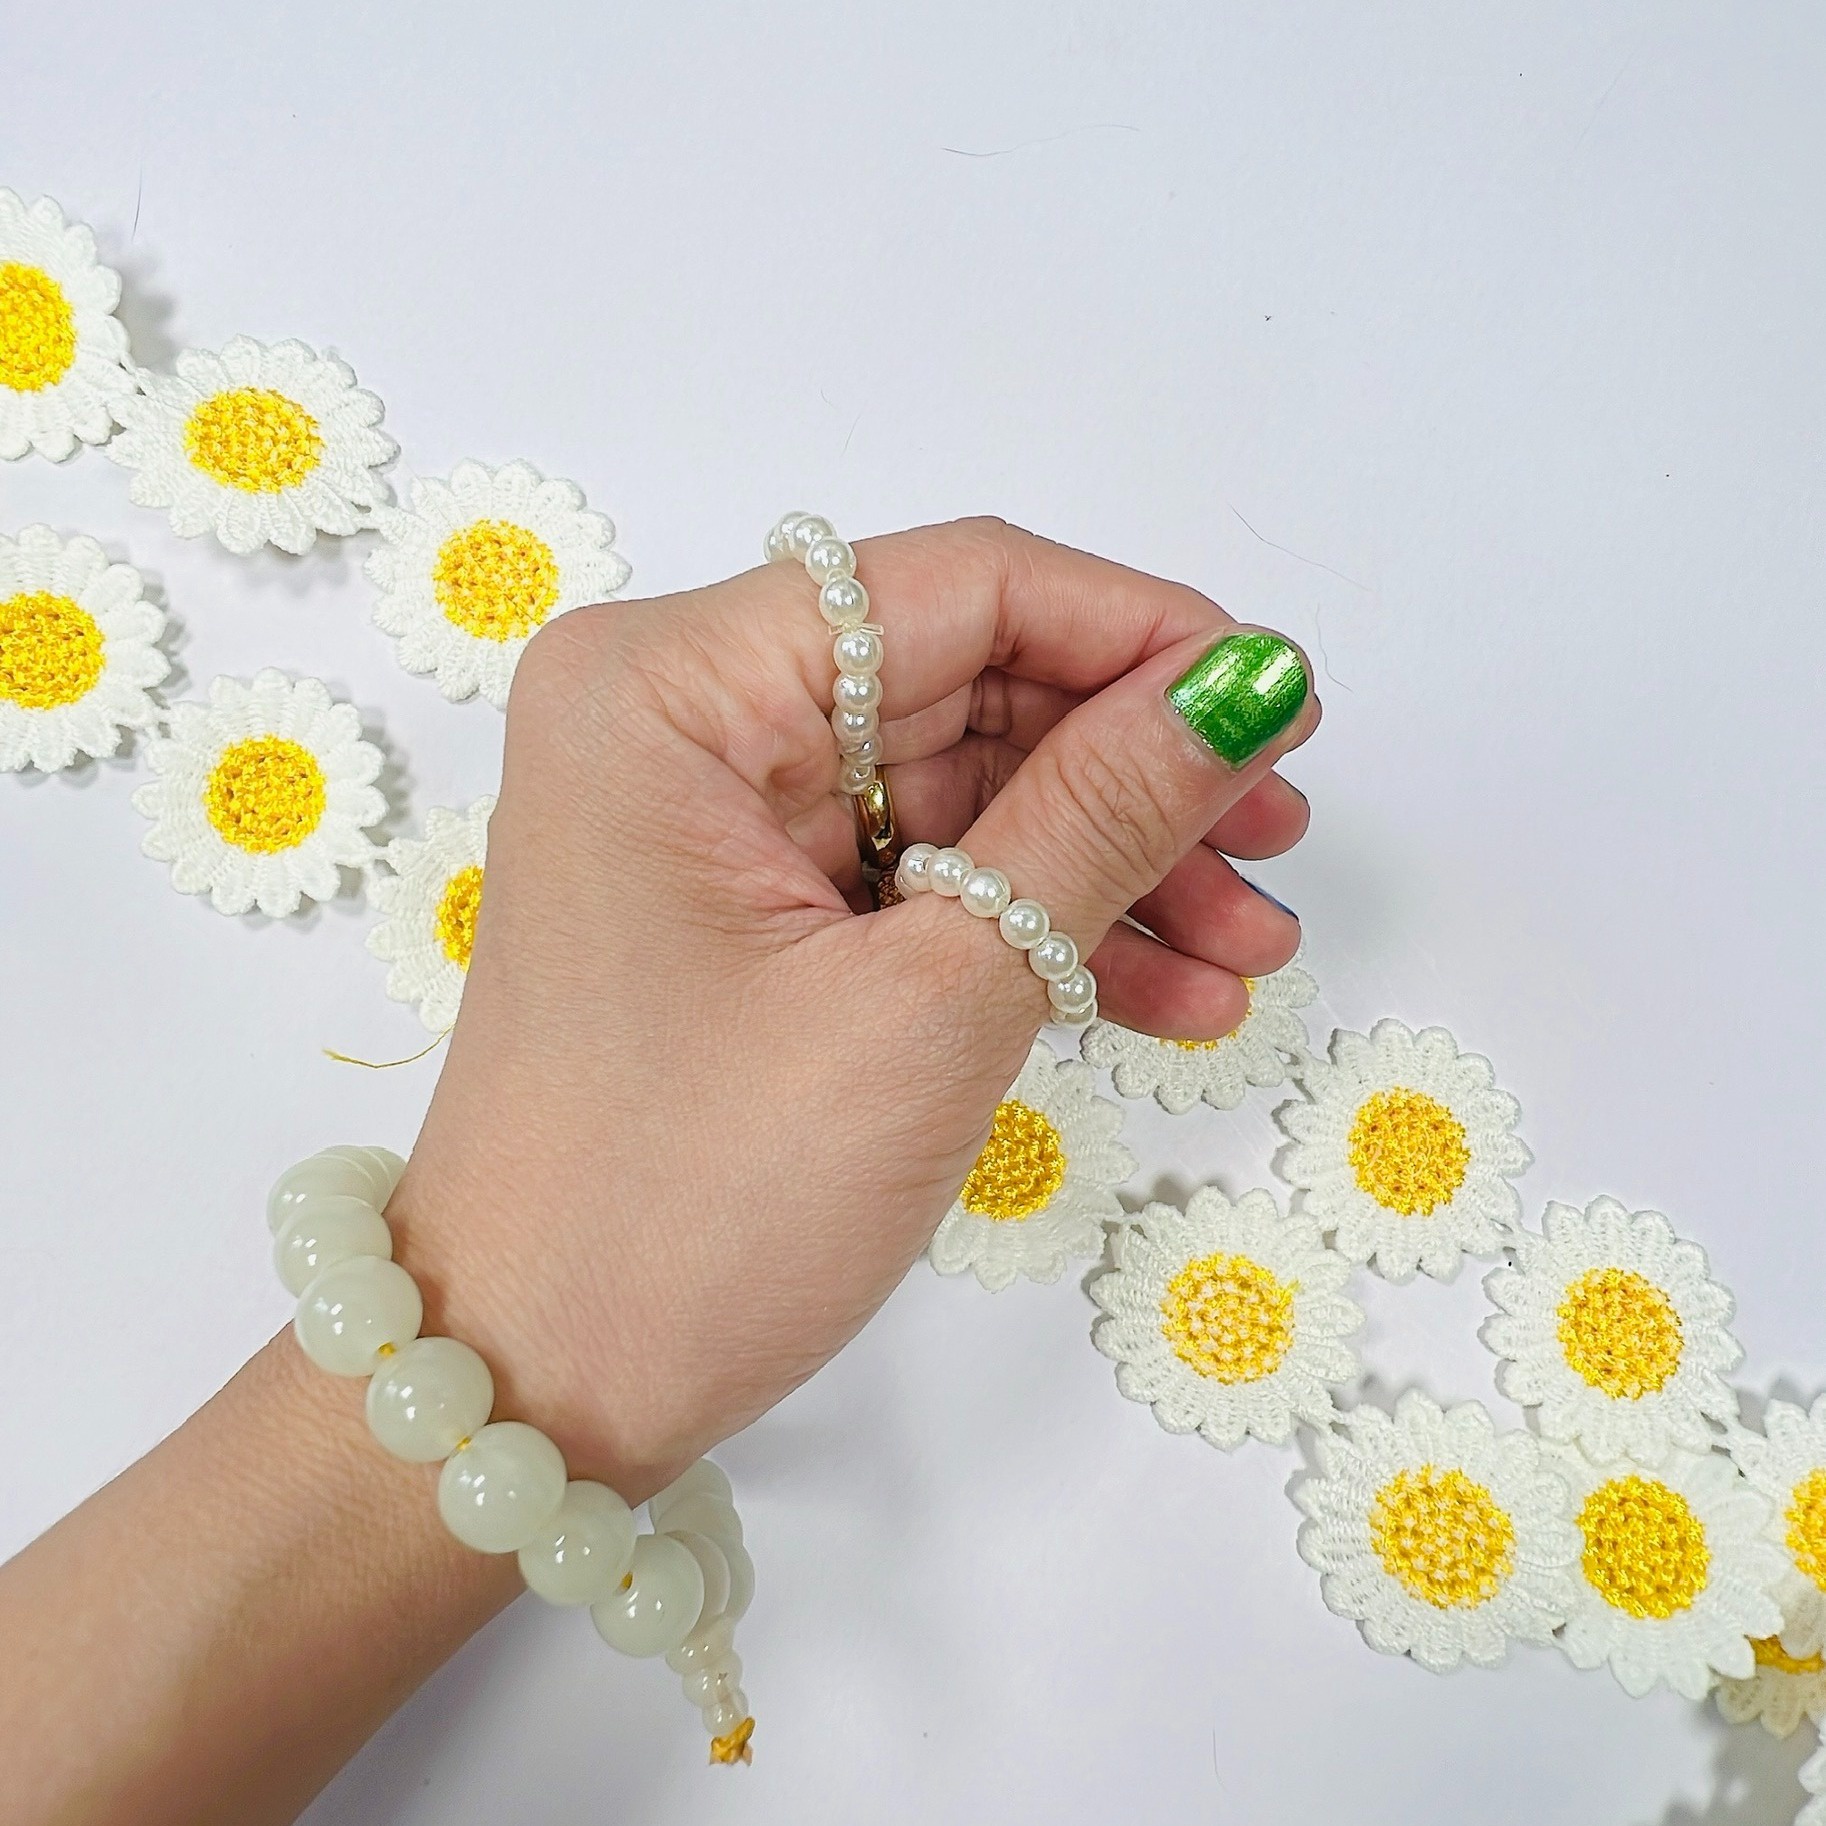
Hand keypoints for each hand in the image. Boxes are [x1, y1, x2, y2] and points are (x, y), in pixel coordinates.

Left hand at [392, 517, 1319, 1496]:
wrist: (530, 1396)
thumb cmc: (699, 1202)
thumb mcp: (925, 1003)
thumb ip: (1095, 822)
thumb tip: (1248, 682)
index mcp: (674, 686)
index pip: (957, 586)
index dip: (1141, 634)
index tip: (1285, 709)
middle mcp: (681, 721)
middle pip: (966, 686)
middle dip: (1135, 772)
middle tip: (1280, 850)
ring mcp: (708, 825)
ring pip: (960, 791)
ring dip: (1110, 865)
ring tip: (1250, 952)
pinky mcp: (741, 918)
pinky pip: (916, 881)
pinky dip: (1035, 931)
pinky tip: (1165, 995)